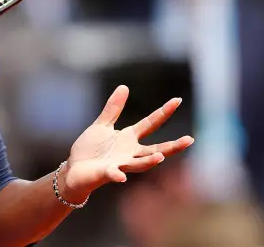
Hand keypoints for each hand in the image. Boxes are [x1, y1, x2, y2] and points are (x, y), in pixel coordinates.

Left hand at [58, 85, 194, 202]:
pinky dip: (117, 175)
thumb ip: (113, 109)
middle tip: (189, 140)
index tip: (177, 100)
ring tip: (160, 157)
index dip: (163, 112)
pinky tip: (121, 176)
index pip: (150, 124)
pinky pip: (113, 174)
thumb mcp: (102, 125)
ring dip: (149, 161)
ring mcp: (119, 164)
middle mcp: (129, 153)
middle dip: (172, 147)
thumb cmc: (90, 149)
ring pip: (139, 164)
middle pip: (155, 149)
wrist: (74, 169)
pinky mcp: (106, 173)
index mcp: (128, 139)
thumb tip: (124, 87)